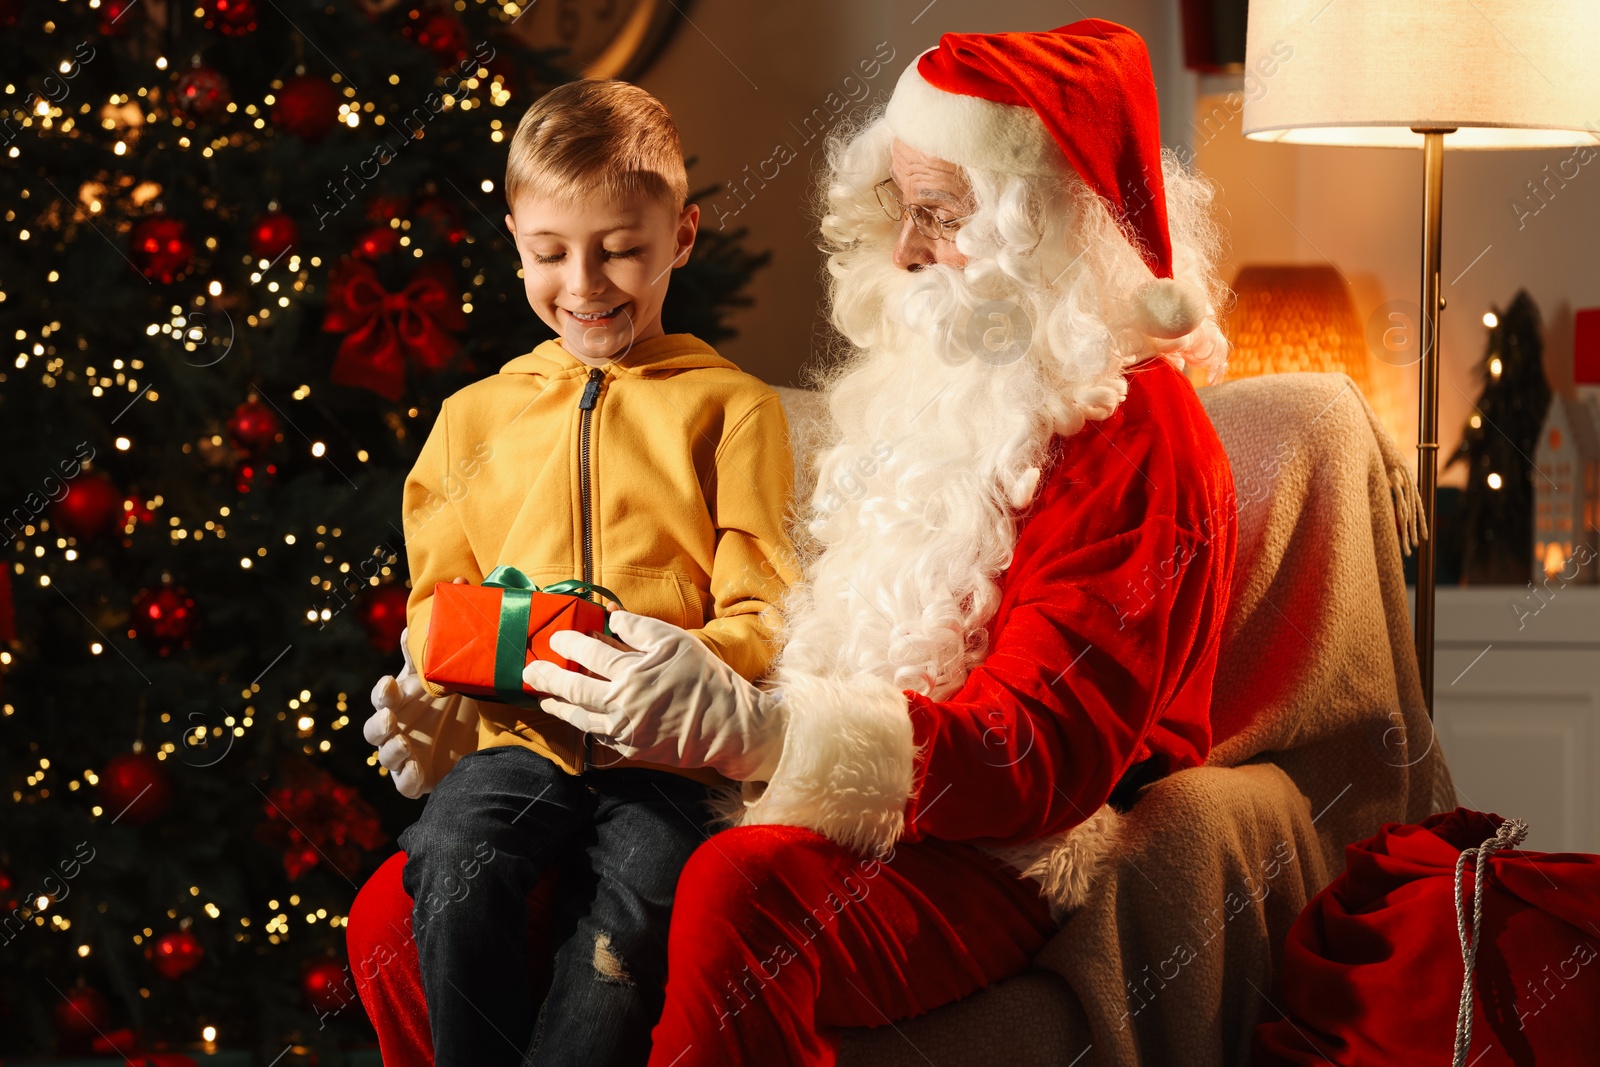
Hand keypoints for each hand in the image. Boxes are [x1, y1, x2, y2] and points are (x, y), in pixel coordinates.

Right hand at [363, 624, 480, 797]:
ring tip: (403, 745)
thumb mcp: (445, 676)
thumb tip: (410, 628)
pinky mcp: (419, 778)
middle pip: (374, 731)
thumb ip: (426, 657)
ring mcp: (406, 755)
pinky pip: (405, 784)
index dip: (383, 692)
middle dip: (378, 725)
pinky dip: (406, 779)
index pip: (382, 698)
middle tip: (389, 717)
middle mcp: (397, 729)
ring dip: (391, 752)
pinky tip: (415, 770)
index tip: (390, 682)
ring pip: (385, 758)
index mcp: (401, 702)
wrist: (484, 731)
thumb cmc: (456, 696)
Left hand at [523, 611, 786, 781]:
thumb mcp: (676, 641)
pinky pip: (598, 737)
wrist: (728, 725)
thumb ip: (639, 628)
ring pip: (580, 718)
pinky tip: (577, 717)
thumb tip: (611, 618)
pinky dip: (582, 725)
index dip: (569, 644)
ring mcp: (625, 730)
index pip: (589, 654)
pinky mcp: (631, 749)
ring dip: (558, 706)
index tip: (557, 638)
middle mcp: (622, 703)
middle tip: (530, 670)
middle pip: (574, 689)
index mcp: (633, 673)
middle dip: (548, 678)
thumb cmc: (705, 678)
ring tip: (544, 698)